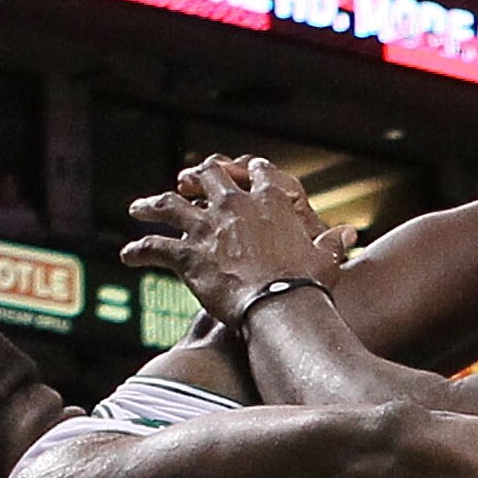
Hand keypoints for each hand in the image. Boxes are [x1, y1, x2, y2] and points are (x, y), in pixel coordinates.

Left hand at [121, 156, 354, 323]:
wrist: (281, 308)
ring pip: (170, 204)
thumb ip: (333, 243)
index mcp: (269, 200)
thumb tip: (351, 233)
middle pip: (208, 176)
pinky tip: (127, 257)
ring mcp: (207, 227)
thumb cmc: (307, 286)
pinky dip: (138, 251)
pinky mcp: (187, 254)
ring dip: (151, 205)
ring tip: (137, 208)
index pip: (256, 172)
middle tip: (184, 177)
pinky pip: (154, 248)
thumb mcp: (327, 260)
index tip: (241, 170)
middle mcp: (233, 205)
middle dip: (195, 174)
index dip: (248, 170)